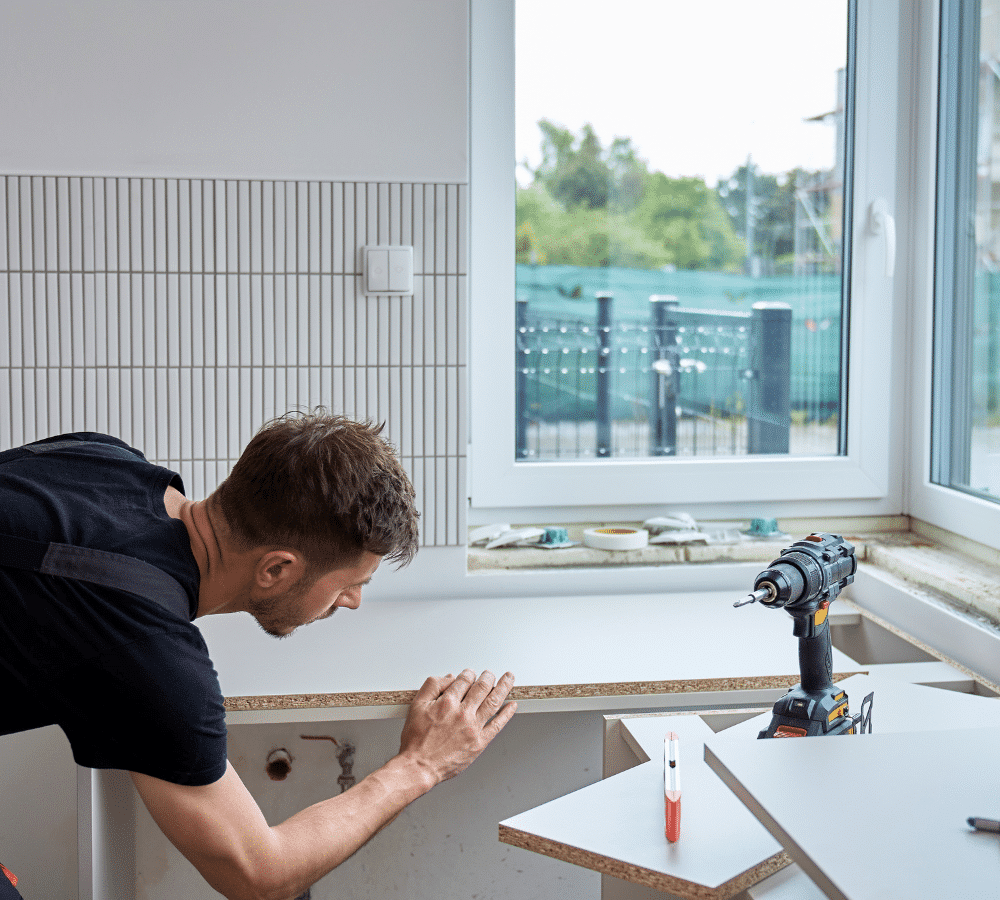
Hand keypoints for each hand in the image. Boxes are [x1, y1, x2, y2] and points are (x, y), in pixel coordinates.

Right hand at [398, 669, 516, 784]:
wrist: (419, 767)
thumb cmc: (416, 740)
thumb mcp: (416, 706)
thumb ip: (432, 687)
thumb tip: (450, 678)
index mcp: (447, 703)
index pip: (464, 680)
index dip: (469, 674)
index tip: (471, 674)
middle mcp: (463, 714)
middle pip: (482, 687)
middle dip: (488, 677)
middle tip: (490, 674)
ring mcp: (473, 728)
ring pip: (493, 701)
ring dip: (503, 687)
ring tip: (509, 678)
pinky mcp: (479, 743)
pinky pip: (498, 725)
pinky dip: (507, 714)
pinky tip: (512, 705)